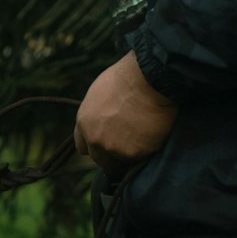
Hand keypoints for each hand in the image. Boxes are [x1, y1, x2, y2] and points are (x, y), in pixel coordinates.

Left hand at [74, 51, 177, 169]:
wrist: (150, 78)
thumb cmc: (129, 76)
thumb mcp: (101, 92)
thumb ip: (97, 114)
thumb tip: (102, 121)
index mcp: (84, 123)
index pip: (83, 146)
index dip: (96, 145)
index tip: (107, 141)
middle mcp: (94, 139)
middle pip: (100, 159)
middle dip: (112, 154)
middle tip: (129, 142)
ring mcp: (113, 148)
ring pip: (121, 160)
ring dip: (131, 152)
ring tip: (144, 133)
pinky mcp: (133, 153)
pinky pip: (140, 157)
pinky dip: (147, 149)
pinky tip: (153, 132)